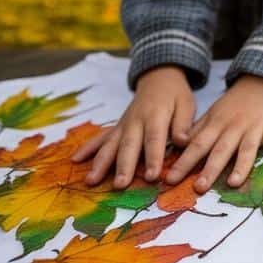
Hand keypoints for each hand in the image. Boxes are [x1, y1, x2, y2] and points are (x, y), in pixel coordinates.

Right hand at [75, 66, 194, 188]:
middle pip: (128, 145)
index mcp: (156, 115)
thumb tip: (182, 141)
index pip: (154, 139)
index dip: (153, 158)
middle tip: (120, 185)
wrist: (158, 78)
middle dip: (123, 166)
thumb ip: (183, 124)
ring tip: (91, 181)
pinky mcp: (117, 127)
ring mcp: (123, 124)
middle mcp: (135, 121)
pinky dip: (88, 148)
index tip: (151, 176)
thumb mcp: (186, 104)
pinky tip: (75, 160)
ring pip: (110, 144)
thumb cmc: (175, 94)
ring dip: (100, 163)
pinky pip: (100, 138)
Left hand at [163, 74, 262, 192]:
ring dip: (241, 166)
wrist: (261, 82)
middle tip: (199, 188)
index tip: (170, 179)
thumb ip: (197, 131)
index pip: (197, 145)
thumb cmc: (234, 104)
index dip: (184, 162)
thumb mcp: (212, 114)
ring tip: (233, 183)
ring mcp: (255, 129)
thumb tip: (177, 147)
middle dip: (209, 170)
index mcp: (217, 125)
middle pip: (220, 151)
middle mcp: (234, 128)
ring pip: (246, 149)